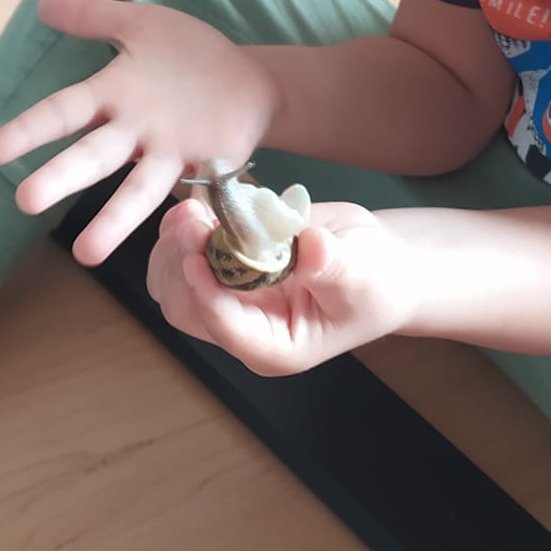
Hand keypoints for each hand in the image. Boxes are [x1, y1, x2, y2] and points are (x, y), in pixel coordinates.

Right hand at [0, 0, 279, 264]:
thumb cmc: (187, 56)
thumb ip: (93, 17)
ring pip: (138, 188)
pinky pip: (199, 191)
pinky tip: (186, 232)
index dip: (28, 130)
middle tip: (25, 202)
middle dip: (60, 177)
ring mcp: (171, 153)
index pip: (63, 112)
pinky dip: (194, 208)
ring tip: (87, 254)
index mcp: (115, 94)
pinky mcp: (208, 167)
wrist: (247, 81)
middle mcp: (135, 131)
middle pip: (91, 156)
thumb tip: (43, 1)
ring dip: (114, 220)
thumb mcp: (140, 25)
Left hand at [146, 194, 416, 374]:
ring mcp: (229, 294)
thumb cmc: (377, 281)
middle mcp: (242, 325)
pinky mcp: (224, 264)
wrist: (377, 261)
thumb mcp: (364, 277)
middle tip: (190, 219)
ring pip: (173, 282)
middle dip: (180, 262)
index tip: (197, 254)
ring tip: (191, 209)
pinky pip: (184, 254)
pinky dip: (182, 230)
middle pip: (185, 307)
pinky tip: (198, 204)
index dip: (205, 292)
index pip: (224, 327)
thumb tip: (312, 246)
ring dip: (173, 245)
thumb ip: (335, 266)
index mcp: (272, 345)